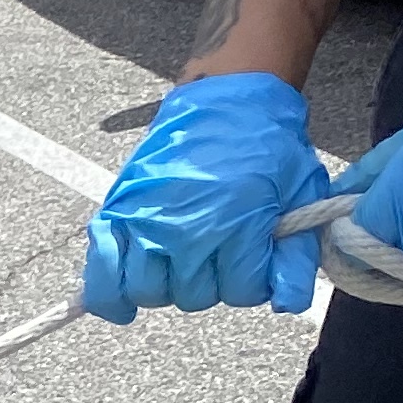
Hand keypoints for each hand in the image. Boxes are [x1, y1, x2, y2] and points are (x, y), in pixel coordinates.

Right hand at [82, 73, 328, 320]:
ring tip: (180, 260)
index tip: (255, 255)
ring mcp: (145, 220)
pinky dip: (109, 296)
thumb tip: (287, 304)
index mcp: (235, 222)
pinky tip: (124, 303)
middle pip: (194, 295)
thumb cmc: (267, 145)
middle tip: (219, 248)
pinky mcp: (117, 212)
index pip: (241, 291)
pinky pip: (101, 275)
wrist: (227, 97)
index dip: (253, 280)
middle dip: (211, 280)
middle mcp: (185, 227)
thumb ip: (297, 254)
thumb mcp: (301, 194)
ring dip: (168, 284)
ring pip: (150, 291)